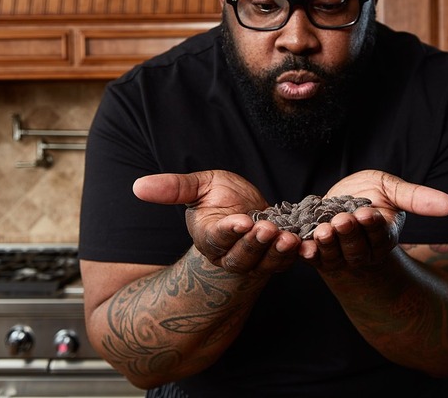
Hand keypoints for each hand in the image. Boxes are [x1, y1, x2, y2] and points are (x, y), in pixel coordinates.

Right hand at [132, 170, 301, 274]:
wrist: (247, 208)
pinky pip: (289, 262)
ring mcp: (257, 260)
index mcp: (210, 238)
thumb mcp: (200, 186)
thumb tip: (137, 186)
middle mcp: (232, 254)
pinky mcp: (278, 259)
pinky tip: (310, 246)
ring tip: (289, 238)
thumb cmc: (221, 196)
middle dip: (255, 244)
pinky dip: (300, 256)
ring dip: (278, 253)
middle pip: (242, 257)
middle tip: (267, 229)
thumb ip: (173, 188)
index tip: (241, 222)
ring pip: (266, 263)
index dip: (229, 232)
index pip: (218, 238)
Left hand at [300, 170, 447, 271]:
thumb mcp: (392, 189)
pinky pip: (313, 258)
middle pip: (358, 248)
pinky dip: (308, 254)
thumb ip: (417, 198)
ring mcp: (339, 255)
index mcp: (384, 237)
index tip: (368, 214)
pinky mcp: (318, 255)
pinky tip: (303, 247)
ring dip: (329, 244)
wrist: (337, 201)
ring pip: (336, 256)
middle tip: (342, 221)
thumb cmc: (369, 194)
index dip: (374, 227)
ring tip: (324, 230)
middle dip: (350, 235)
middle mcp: (363, 251)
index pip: (381, 235)